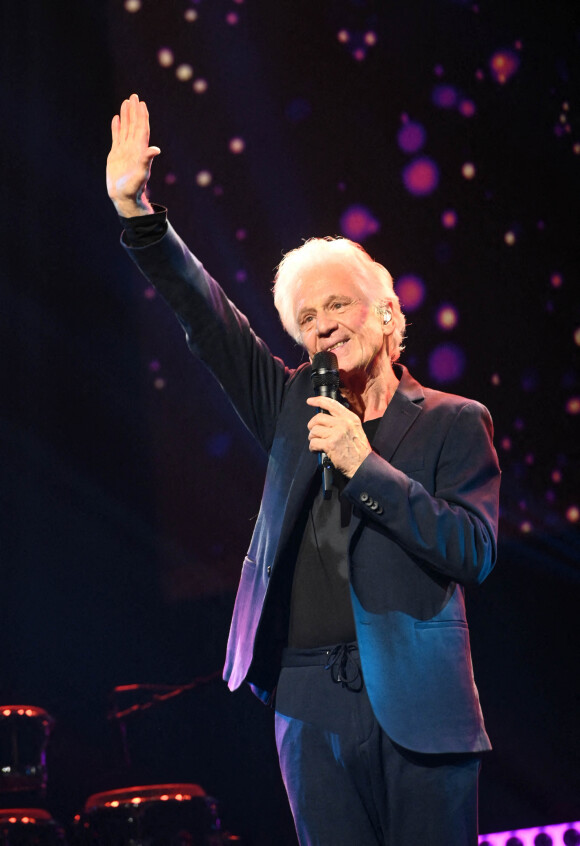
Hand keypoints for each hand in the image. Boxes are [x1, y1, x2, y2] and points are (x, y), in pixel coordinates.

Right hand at [106, 93, 160, 216]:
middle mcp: (133, 148)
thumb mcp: (142, 174)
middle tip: (134, 96)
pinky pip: (117, 137)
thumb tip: (156, 149)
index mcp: (140, 150)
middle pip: (134, 125)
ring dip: (126, 116)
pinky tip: (116, 118)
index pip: (141, 129)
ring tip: (126, 102)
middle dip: (134, 111)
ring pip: (126, 129)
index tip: (141, 103)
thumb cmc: (134, 188)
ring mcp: (124, 150)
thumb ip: (147, 160)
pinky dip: (117, 127)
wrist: (124, 197)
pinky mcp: (116, 155)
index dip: (142, 116)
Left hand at [306, 396, 371, 477]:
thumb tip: (325, 417)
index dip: (318, 400)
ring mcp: (337, 433)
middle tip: (314, 433)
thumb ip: (342, 421)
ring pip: (314, 431)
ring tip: (318, 443)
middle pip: (318, 418)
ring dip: (313, 438)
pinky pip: (313, 442)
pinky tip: (317, 450)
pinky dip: (312, 447)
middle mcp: (343, 423)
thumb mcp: (354, 429)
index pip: (331, 403)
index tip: (310, 401)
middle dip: (312, 426)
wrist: (363, 465)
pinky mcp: (330, 444)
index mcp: (350, 418)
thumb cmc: (358, 449)